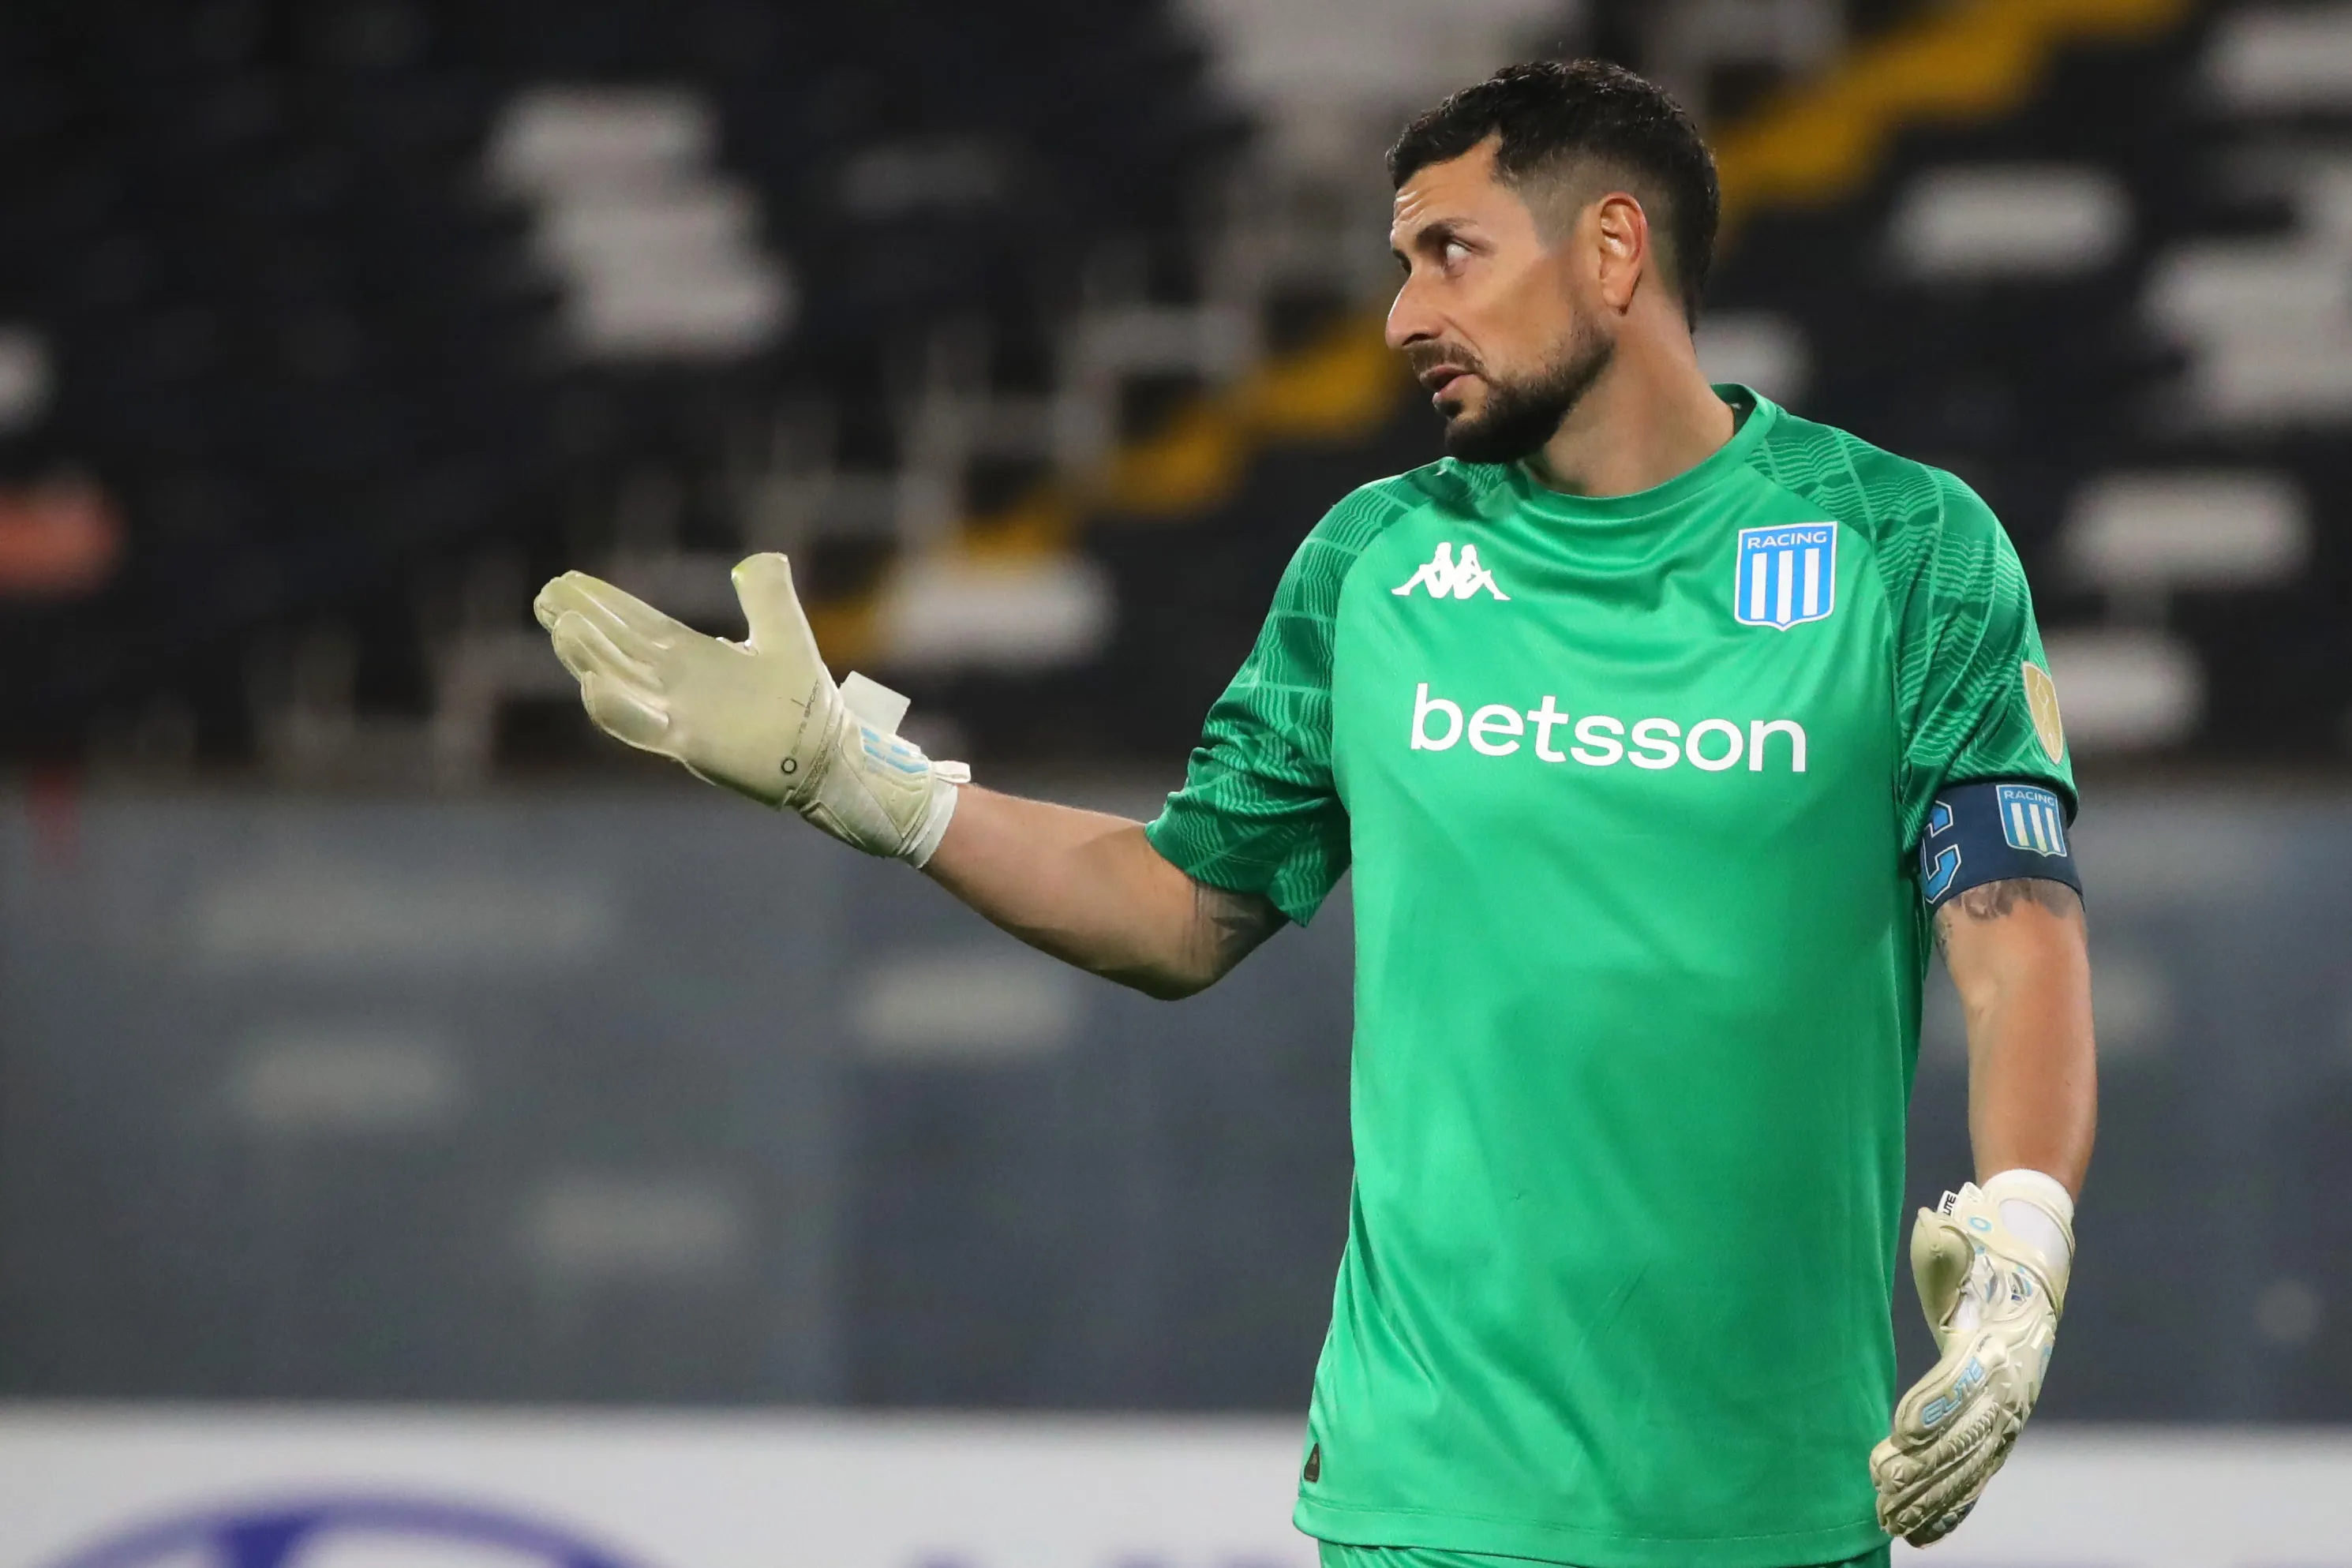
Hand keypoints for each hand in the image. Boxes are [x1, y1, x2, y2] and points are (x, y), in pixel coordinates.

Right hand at [533, 553, 966, 864]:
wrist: (830, 756)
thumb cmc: (807, 704)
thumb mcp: (785, 635)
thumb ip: (768, 596)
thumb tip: (762, 557)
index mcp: (693, 658)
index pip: (638, 624)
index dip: (604, 602)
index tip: (567, 579)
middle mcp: (678, 686)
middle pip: (619, 649)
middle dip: (583, 623)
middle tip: (547, 596)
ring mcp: (680, 715)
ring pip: (623, 683)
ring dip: (590, 658)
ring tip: (562, 627)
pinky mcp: (692, 744)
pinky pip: (645, 728)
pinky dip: (617, 710)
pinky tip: (591, 686)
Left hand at [1869, 1172, 2073, 1545]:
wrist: (2030, 1269)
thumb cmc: (1981, 1258)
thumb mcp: (1961, 1247)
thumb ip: (1945, 1246)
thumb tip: (1934, 1223)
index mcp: (1995, 1343)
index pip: (1963, 1382)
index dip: (1933, 1409)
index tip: (1899, 1433)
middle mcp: (2008, 1387)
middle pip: (1966, 1437)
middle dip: (1924, 1469)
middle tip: (1882, 1490)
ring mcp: (2007, 1415)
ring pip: (1970, 1468)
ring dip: (1931, 1498)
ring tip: (1891, 1521)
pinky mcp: (1999, 1431)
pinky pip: (1977, 1476)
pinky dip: (1952, 1508)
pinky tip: (1921, 1533)